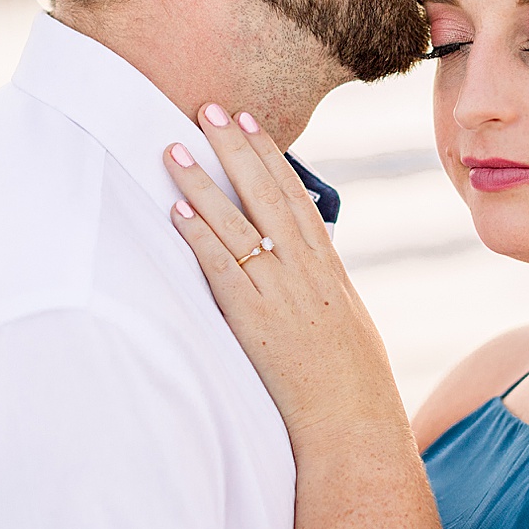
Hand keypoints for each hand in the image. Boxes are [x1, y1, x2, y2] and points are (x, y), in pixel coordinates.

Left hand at [163, 105, 408, 446]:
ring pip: (235, 223)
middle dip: (234, 148)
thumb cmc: (351, 378)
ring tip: (175, 149)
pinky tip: (177, 211)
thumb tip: (304, 259)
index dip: (267, 155)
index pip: (293, 194)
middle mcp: (304, 269)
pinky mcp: (253, 319)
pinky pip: (221, 268)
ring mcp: (279, 291)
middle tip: (208, 108)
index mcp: (327, 265)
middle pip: (264, 193)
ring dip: (202, 184)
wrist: (353, 419)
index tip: (247, 122)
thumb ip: (320, 283)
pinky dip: (198, 237)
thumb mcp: (345, 317)